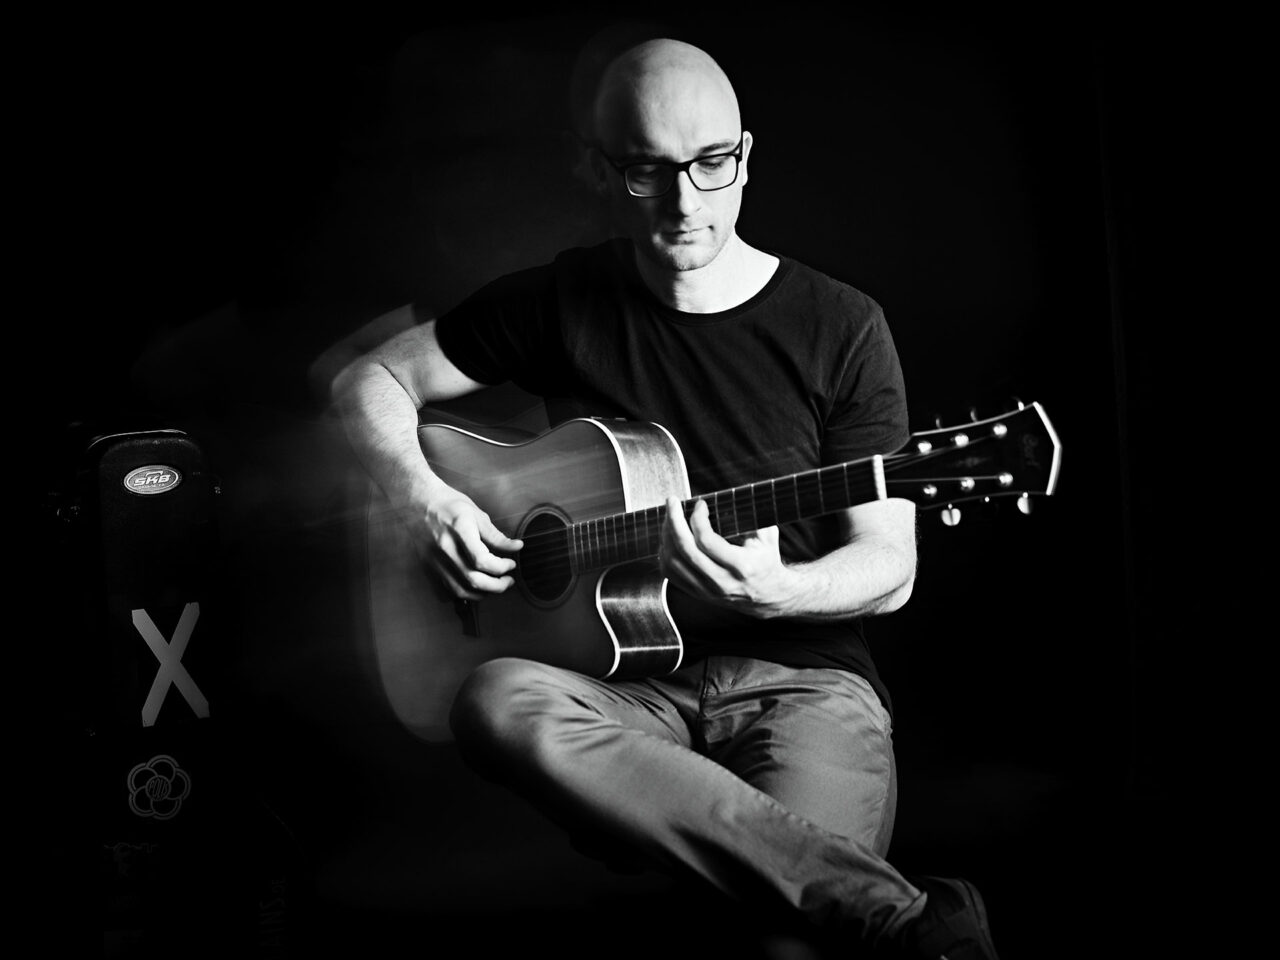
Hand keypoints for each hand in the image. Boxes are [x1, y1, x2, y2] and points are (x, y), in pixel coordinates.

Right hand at [406, 488, 522, 599]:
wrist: (418, 503)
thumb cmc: (450, 505)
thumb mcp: (476, 514)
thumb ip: (496, 536)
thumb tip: (516, 547)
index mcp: (459, 529)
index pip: (482, 559)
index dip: (501, 567)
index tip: (511, 564)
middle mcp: (445, 547)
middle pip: (473, 579)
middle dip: (497, 585)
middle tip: (509, 580)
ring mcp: (434, 559)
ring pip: (461, 589)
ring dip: (484, 593)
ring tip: (496, 585)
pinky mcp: (429, 567)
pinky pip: (449, 589)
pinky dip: (467, 592)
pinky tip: (478, 586)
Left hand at [658, 497, 798, 617]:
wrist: (768, 595)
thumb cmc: (766, 560)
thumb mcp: (767, 536)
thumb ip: (752, 515)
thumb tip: (731, 495)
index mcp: (740, 566)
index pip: (707, 541)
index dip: (698, 518)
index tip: (701, 504)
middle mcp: (722, 581)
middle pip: (685, 550)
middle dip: (673, 521)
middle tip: (672, 502)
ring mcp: (707, 590)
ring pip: (673, 563)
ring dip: (667, 536)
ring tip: (670, 517)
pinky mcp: (698, 593)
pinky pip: (670, 574)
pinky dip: (665, 553)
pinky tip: (669, 538)